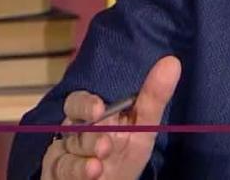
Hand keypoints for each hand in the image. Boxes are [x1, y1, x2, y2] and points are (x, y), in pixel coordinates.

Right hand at [41, 55, 180, 179]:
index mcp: (91, 116)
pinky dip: (77, 171)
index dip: (87, 104)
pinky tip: (92, 173)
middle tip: (105, 145)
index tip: (99, 108)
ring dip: (82, 159)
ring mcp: (64, 154)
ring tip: (97, 165)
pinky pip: (61, 171)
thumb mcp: (143, 129)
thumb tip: (172, 61)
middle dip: (88, 135)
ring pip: (66, 151)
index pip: (81, 102)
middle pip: (71, 125)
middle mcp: (75, 132)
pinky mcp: (57, 173)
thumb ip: (154, 98)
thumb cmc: (124, 155)